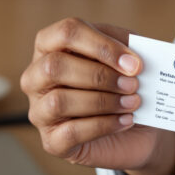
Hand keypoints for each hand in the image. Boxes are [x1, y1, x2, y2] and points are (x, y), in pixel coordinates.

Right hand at [21, 18, 174, 174]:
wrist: (137, 128)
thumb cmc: (124, 83)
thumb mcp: (127, 56)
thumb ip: (126, 46)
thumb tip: (129, 56)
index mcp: (51, 46)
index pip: (66, 32)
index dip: (101, 45)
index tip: (133, 62)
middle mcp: (37, 77)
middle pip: (55, 66)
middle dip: (99, 75)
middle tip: (133, 84)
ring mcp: (40, 111)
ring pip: (59, 101)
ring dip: (103, 101)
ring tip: (133, 103)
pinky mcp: (52, 141)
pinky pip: (70, 132)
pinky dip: (104, 125)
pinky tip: (125, 120)